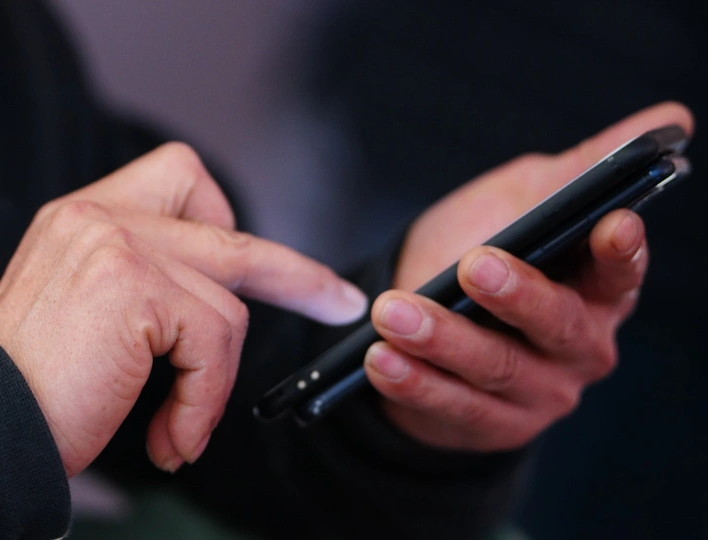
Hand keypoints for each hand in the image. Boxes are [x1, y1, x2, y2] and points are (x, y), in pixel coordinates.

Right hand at [0, 143, 366, 475]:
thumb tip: (221, 303)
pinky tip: (172, 437)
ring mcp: (114, 243)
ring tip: (181, 429)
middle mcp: (95, 216)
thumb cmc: (32, 392)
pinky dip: (203, 400)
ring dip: (214, 379)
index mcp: (83, 218)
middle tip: (337, 302)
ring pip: (227, 302)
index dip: (227, 221)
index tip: (264, 268)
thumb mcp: (87, 317)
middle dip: (293, 270)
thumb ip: (146, 288)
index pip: (181, 179)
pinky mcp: (132, 284)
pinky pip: (214, 341)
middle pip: (225, 224)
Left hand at [363, 102, 693, 450]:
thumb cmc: (477, 247)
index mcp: (596, 290)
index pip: (620, 273)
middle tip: (474, 265)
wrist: (417, 319)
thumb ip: (579, 171)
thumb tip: (670, 118)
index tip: (609, 223)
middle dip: (517, 295)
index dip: (619, 253)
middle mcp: (579, 347)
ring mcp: (537, 394)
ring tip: (392, 310)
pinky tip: (379, 359)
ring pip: (495, 368)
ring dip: (442, 339)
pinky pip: (453, 405)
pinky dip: (413, 381)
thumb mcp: (521, 200)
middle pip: (558, 325)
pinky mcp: (491, 425)